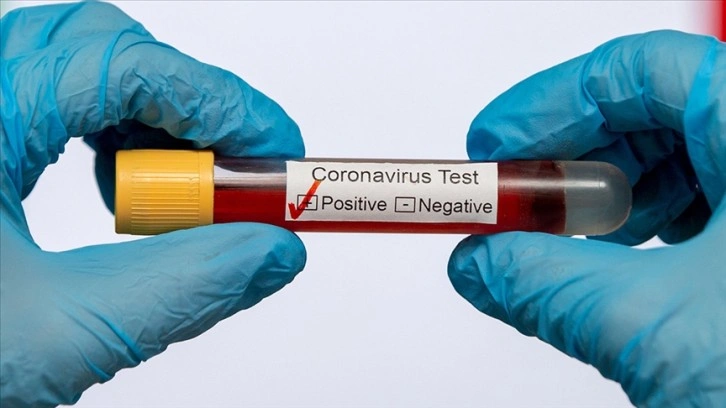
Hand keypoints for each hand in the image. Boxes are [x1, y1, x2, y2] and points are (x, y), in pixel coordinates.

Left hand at [1, 3, 305, 405]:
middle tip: (237, 175)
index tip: (276, 151)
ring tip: (177, 191)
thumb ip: (183, 290)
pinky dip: (108, 134)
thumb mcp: (58, 336)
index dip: (218, 101)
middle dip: (188, 106)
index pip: (123, 64)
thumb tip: (274, 254)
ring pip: (81, 66)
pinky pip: (55, 99)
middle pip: (104, 47)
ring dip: (151, 120)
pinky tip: (118, 189)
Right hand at [448, 31, 724, 405]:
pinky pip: (696, 212)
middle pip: (650, 113)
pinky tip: (604, 265)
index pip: (639, 70)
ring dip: (596, 200)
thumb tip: (479, 265)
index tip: (493, 149)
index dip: (549, 102)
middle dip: (565, 157)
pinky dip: (636, 234)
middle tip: (507, 200)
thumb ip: (548, 288)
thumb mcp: (661, 329)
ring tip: (548, 241)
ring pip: (672, 164)